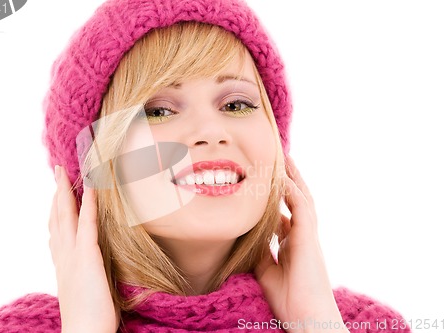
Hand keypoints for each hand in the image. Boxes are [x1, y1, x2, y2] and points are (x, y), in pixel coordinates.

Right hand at [49, 165, 118, 332]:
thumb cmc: (89, 315)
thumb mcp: (83, 286)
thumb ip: (83, 269)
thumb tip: (91, 259)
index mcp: (63, 262)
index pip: (58, 229)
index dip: (56, 208)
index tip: (57, 192)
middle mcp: (64, 255)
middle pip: (57, 216)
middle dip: (57, 192)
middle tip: (57, 171)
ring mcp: (74, 254)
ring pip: (66, 215)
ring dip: (67, 191)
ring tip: (67, 172)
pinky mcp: (88, 257)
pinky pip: (88, 224)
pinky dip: (89, 204)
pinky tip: (92, 188)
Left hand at [255, 156, 347, 332]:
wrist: (307, 320)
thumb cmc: (290, 301)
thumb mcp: (266, 272)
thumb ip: (260, 252)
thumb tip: (248, 237)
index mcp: (293, 245)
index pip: (284, 215)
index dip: (275, 200)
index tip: (263, 186)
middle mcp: (302, 236)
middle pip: (296, 201)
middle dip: (289, 181)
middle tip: (279, 160)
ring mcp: (308, 236)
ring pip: (301, 199)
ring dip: (293, 178)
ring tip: (284, 158)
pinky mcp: (309, 238)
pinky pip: (302, 208)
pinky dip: (292, 191)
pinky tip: (283, 177)